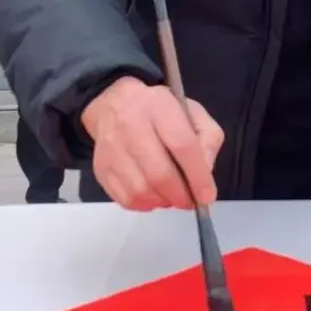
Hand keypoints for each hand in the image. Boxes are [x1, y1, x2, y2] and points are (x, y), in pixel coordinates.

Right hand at [82, 76, 223, 211]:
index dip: (198, 176)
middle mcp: (131, 125)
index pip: (182, 145)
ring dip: (163, 201)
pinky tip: (153, 195)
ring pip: (141, 190)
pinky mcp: (102, 168)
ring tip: (171, 196)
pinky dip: (145, 204)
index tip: (207, 196)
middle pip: (159, 173)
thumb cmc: (159, 111)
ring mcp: (112, 149)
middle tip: (191, 201)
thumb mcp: (192, 112)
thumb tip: (205, 174)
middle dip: (180, 195)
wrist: (113, 106)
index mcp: (159, 106)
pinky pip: (126, 198)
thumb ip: (208, 139)